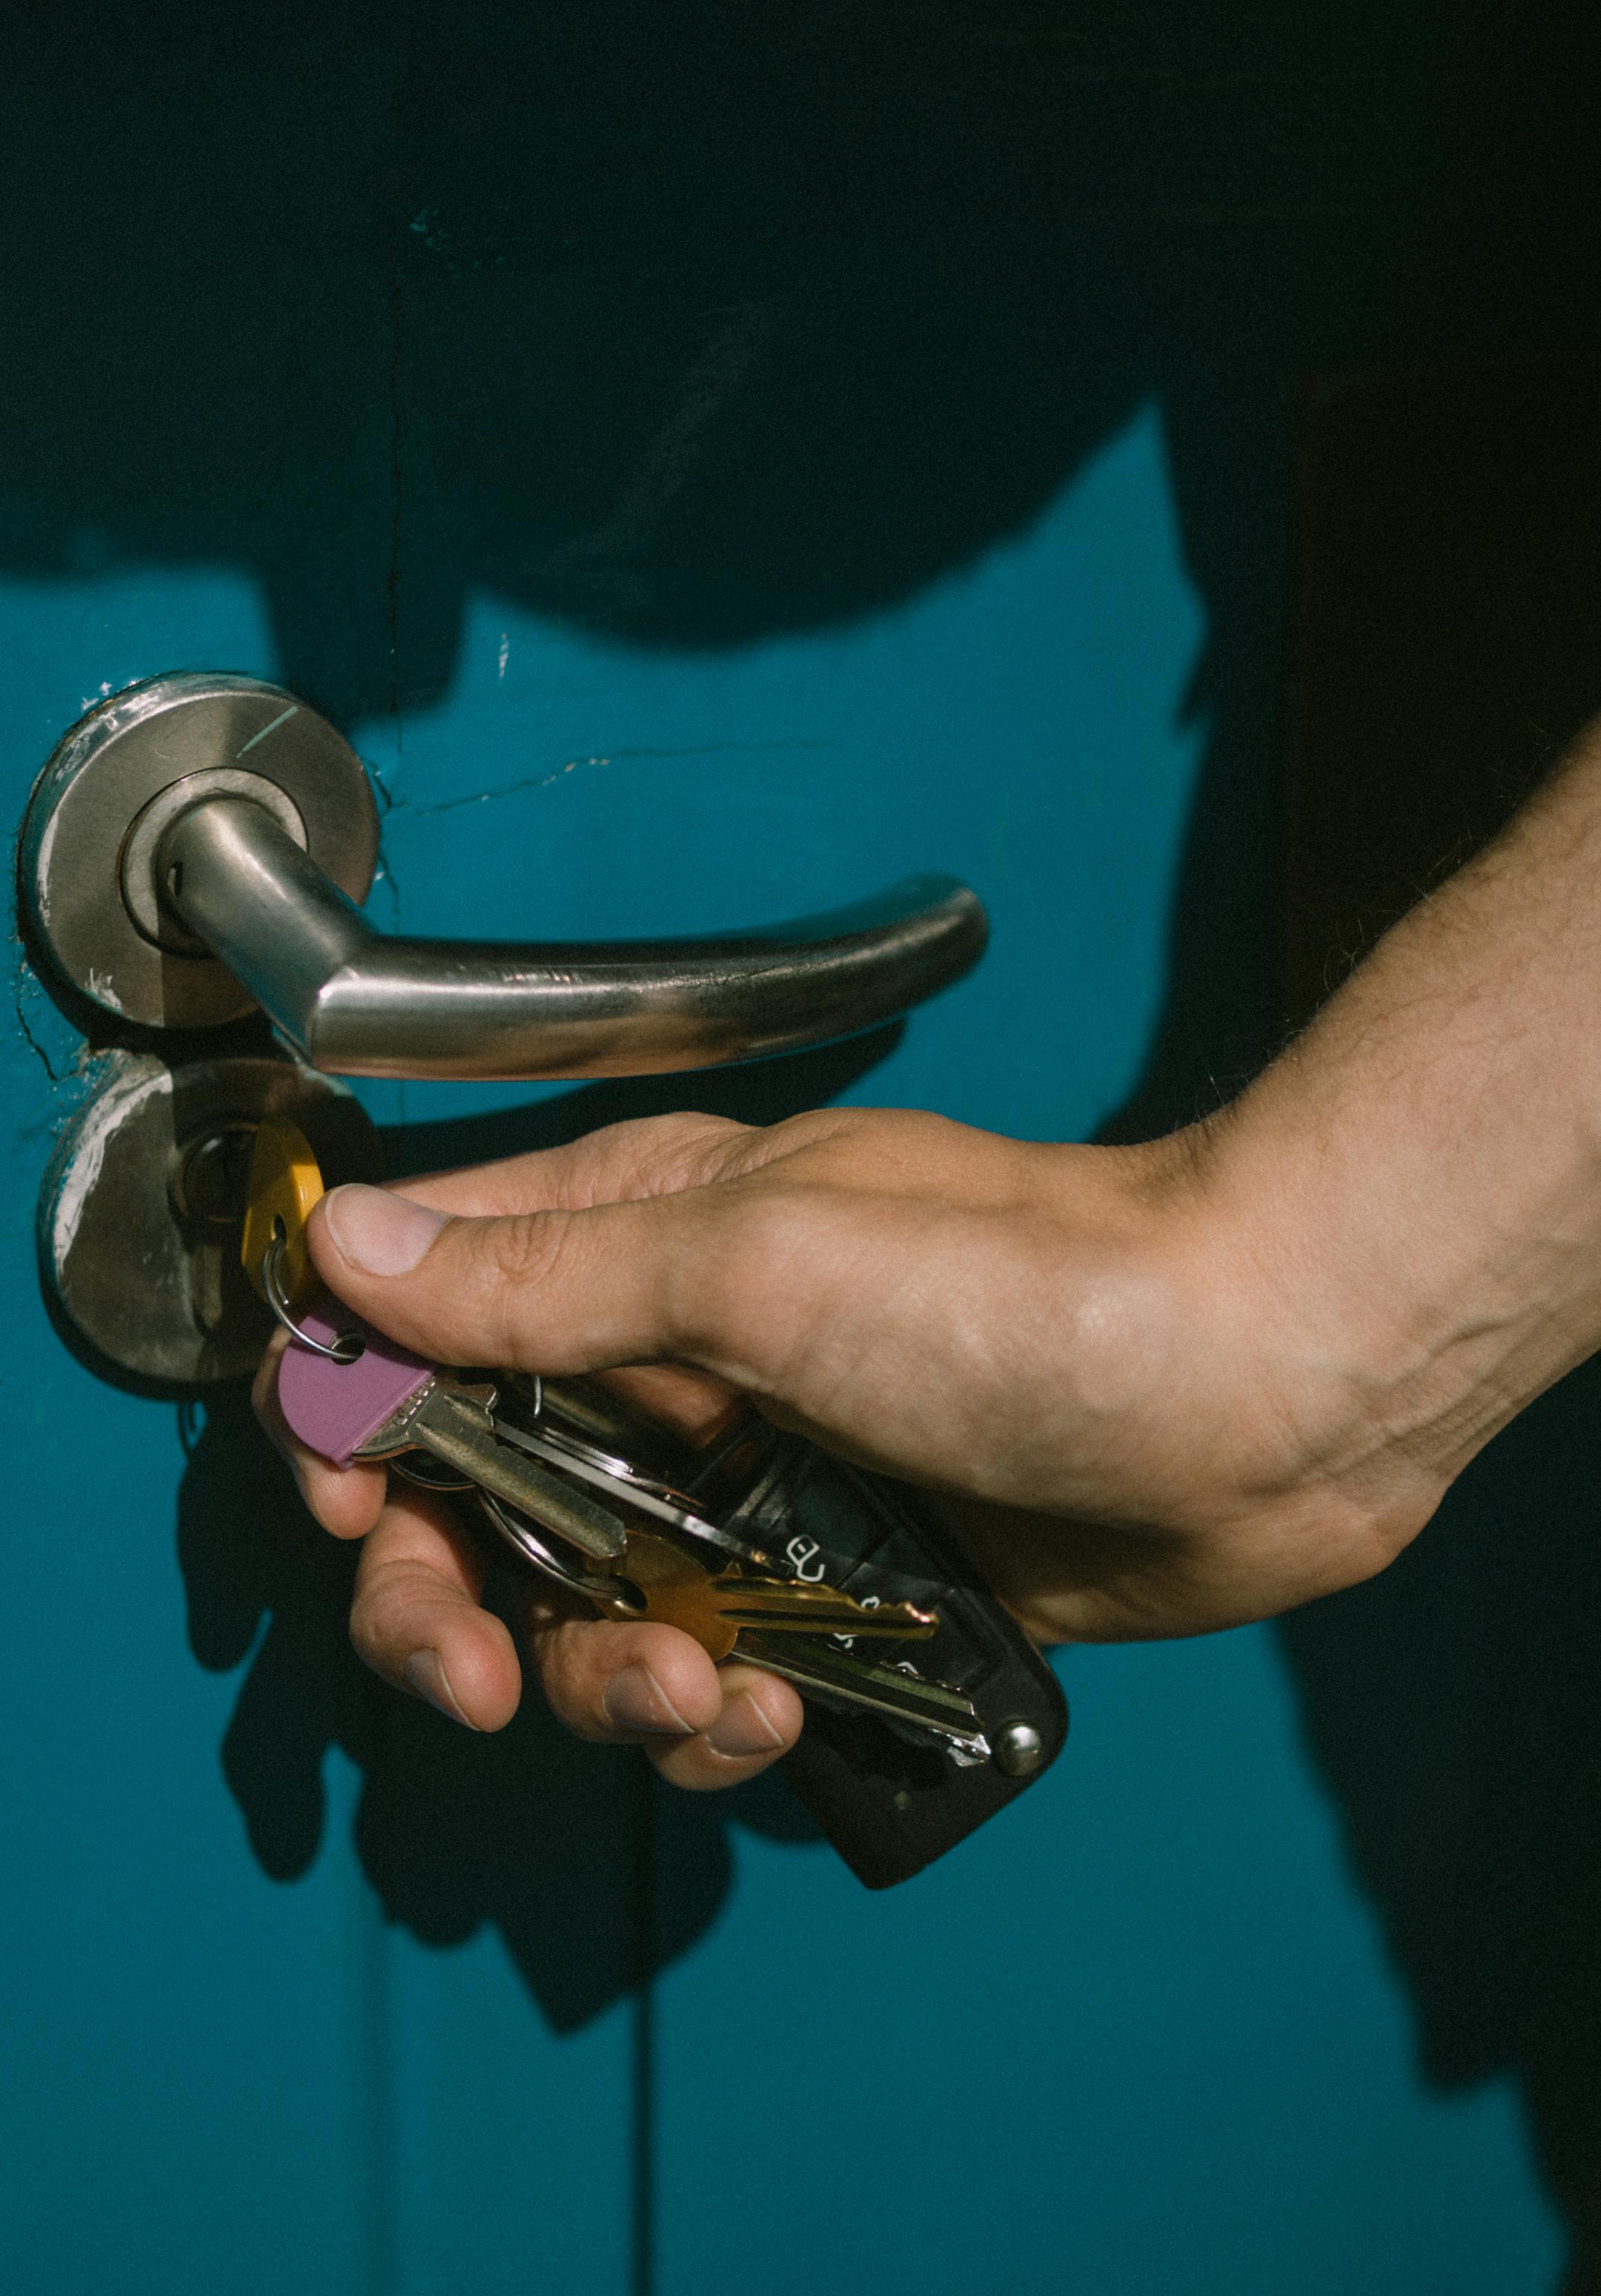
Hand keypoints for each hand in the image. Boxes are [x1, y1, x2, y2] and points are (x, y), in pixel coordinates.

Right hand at [256, 1098, 1453, 1785]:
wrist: (1257, 1388)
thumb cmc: (1028, 1288)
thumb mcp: (759, 1263)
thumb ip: (542, 1279)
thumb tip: (344, 1248)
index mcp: (630, 1239)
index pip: (408, 1312)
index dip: (346, 1409)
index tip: (354, 1497)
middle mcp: (669, 1362)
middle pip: (464, 1496)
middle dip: (438, 1596)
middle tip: (466, 1672)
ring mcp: (748, 1484)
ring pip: (581, 1612)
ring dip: (600, 1680)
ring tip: (699, 1689)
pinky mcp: (828, 1584)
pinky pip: (709, 1678)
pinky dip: (719, 1717)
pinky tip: (777, 1711)